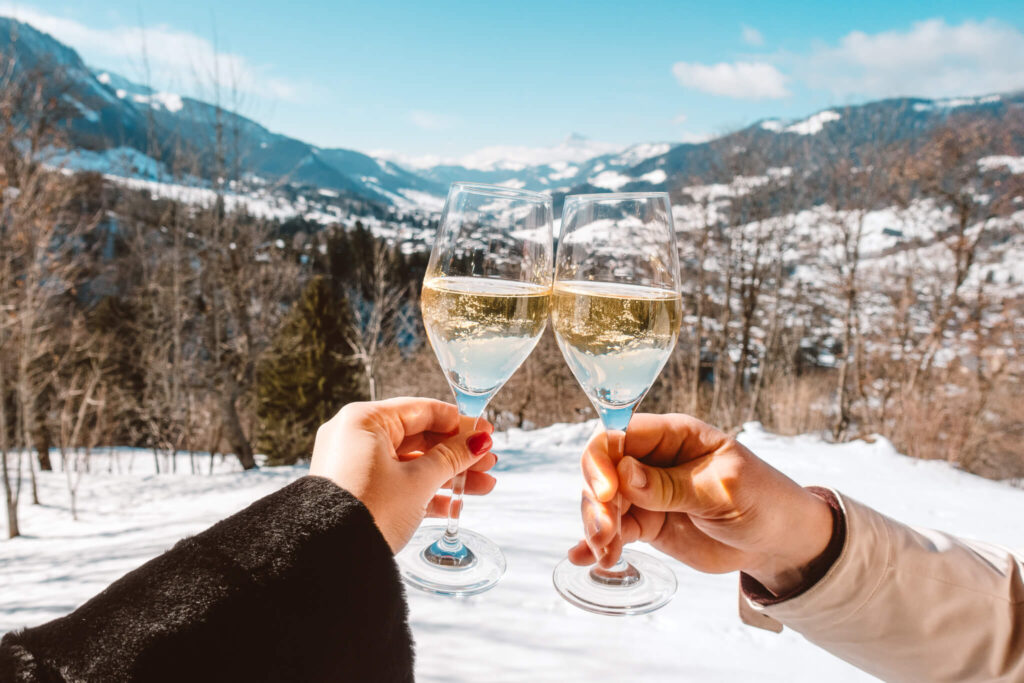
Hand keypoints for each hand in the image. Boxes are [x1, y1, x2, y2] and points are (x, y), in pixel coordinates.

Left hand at [310, 397, 495, 552]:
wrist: (330, 560)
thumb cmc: (369, 510)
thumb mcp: (418, 481)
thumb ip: (452, 457)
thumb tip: (478, 441)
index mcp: (365, 420)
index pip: (423, 410)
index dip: (459, 422)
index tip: (486, 432)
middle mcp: (357, 437)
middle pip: (420, 438)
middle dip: (458, 453)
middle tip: (488, 462)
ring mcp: (356, 465)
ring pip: (413, 463)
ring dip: (448, 475)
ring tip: (483, 485)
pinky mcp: (358, 491)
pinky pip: (399, 483)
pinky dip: (426, 492)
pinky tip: (455, 505)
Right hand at [570, 413, 833, 594]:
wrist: (779, 542)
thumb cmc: (763, 501)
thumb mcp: (722, 490)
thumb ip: (671, 485)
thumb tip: (623, 474)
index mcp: (673, 436)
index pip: (619, 435)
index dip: (602, 460)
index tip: (604, 493)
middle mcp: (652, 460)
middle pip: (603, 471)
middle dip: (596, 503)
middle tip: (604, 535)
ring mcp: (647, 492)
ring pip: (603, 503)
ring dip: (596, 527)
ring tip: (605, 554)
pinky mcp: (647, 522)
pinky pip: (614, 529)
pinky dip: (597, 544)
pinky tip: (584, 559)